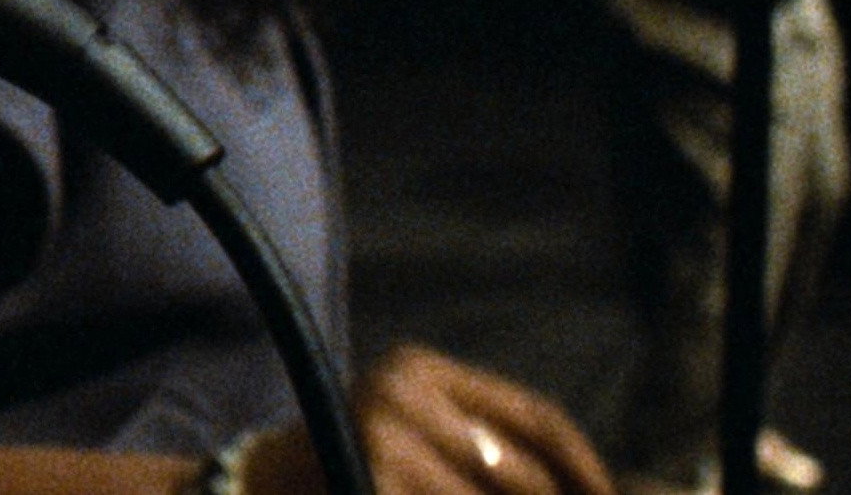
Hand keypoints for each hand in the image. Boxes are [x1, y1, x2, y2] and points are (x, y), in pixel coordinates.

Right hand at [244, 346, 611, 494]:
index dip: (586, 467)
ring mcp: (383, 441)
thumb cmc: (358, 460)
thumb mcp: (421, 429)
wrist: (261, 487)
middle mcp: (401, 393)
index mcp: (422, 368)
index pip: (536, 416)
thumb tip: (589, 488)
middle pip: (522, 471)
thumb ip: (488, 448)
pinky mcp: (375, 482)